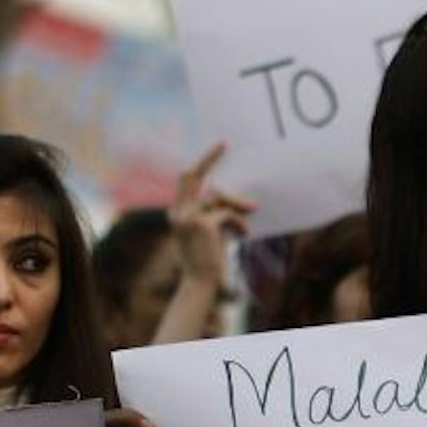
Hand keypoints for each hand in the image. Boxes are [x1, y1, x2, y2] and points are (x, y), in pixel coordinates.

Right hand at [170, 144, 255, 285]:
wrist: (203, 284)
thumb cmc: (209, 260)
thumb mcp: (213, 231)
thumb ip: (217, 212)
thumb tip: (236, 197)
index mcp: (176, 213)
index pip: (187, 180)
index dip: (202, 162)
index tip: (219, 148)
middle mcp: (177, 212)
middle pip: (192, 175)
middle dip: (208, 157)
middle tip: (224, 143)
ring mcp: (187, 217)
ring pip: (217, 195)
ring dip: (236, 204)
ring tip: (249, 217)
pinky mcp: (202, 224)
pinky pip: (227, 212)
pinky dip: (240, 223)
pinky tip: (245, 235)